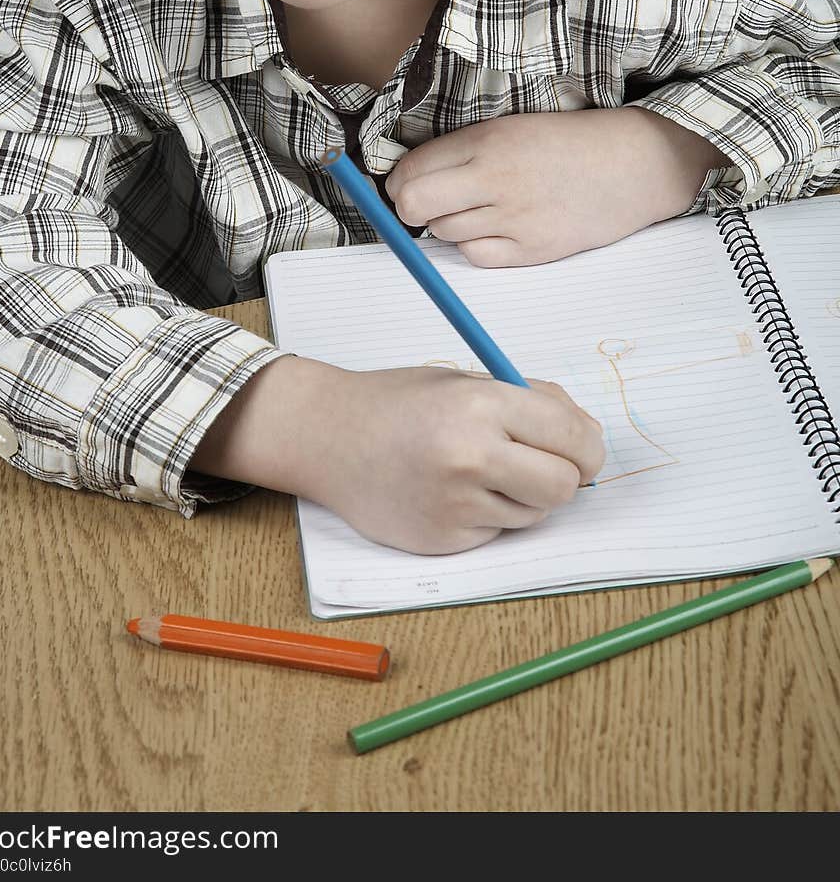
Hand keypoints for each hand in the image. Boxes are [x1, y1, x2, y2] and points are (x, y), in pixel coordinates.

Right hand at [192, 355, 604, 554]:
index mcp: (481, 404)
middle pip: (564, 486)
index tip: (585, 450)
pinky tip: (451, 492)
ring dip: (523, 496)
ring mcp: (455, 503)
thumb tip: (590, 436)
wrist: (329, 437)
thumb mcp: (467, 380)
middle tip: (547, 466)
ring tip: (480, 471)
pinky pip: (496, 532)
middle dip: (566, 477)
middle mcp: (470, 455)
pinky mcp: (443, 539)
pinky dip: (488, 515)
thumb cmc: (402, 402)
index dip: (588, 447)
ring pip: (534, 514)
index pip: (571, 436)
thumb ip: (532, 402)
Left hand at [384, 107, 727, 265]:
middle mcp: (496, 178)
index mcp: (487, 141)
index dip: (396, 181)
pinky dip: (474, 247)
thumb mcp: (510, 127)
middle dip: (407, 208)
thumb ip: (460, 151)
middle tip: (423, 205)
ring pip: (443, 233)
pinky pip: (476, 257)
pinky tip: (493, 230)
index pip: (410, 169)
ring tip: (476, 210)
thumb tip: (404, 178)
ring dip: (446, 225)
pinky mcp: (533, 249)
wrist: (631, 165)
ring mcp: (514, 217)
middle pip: (414, 205)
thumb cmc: (568, 143)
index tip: (400, 184)